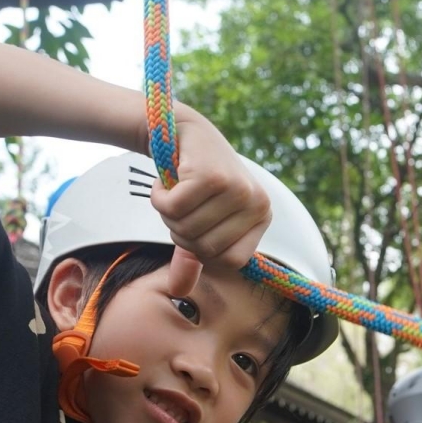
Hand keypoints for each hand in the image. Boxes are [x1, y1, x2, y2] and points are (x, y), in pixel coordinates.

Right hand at [148, 107, 270, 295]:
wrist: (184, 131)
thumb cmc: (195, 182)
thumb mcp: (200, 222)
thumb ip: (192, 257)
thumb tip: (180, 292)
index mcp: (262, 218)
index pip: (232, 263)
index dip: (204, 252)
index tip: (195, 228)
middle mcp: (257, 203)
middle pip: (207, 248)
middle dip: (181, 232)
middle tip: (179, 207)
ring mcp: (237, 189)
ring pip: (188, 229)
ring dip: (168, 215)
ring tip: (173, 193)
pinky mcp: (212, 176)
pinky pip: (174, 208)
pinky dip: (159, 199)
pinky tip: (164, 183)